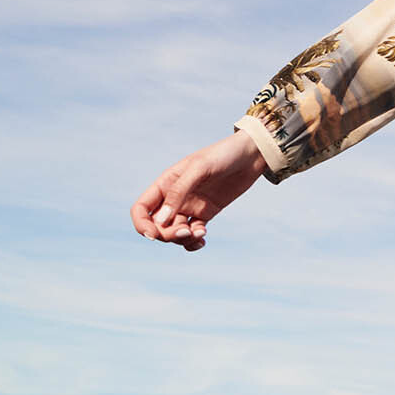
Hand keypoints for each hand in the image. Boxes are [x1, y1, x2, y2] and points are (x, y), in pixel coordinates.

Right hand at [131, 130, 267, 251]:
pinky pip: (193, 233)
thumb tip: (161, 221)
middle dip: (167, 234)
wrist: (252, 154)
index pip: (141, 209)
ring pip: (174, 232)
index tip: (153, 234)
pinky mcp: (206, 213)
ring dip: (182, 239)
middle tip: (186, 231)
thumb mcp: (200, 168)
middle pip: (157, 225)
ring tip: (200, 234)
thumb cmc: (224, 154)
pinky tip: (202, 239)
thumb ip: (179, 192)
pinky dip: (193, 241)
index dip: (141, 224)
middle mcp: (174, 197)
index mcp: (166, 183)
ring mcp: (190, 206)